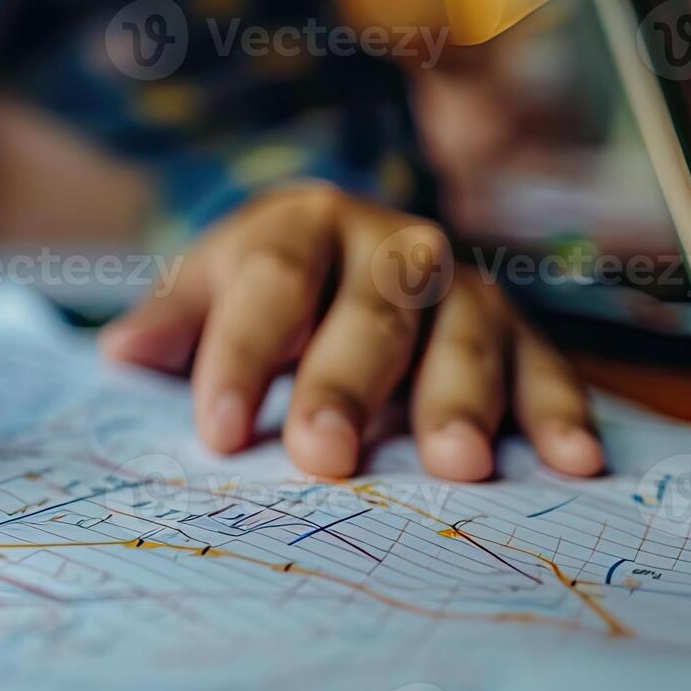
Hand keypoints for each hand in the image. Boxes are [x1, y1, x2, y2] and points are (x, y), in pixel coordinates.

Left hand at [99, 184, 602, 480]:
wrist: (335, 251)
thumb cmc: (259, 289)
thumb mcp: (204, 291)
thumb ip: (170, 323)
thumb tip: (118, 353)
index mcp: (299, 226)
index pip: (268, 288)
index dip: (241, 359)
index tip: (220, 432)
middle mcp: (390, 245)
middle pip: (369, 313)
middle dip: (346, 387)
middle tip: (325, 455)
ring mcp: (460, 286)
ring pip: (465, 336)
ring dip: (462, 400)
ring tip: (456, 464)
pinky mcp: (517, 329)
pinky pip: (545, 366)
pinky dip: (559, 412)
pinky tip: (572, 461)